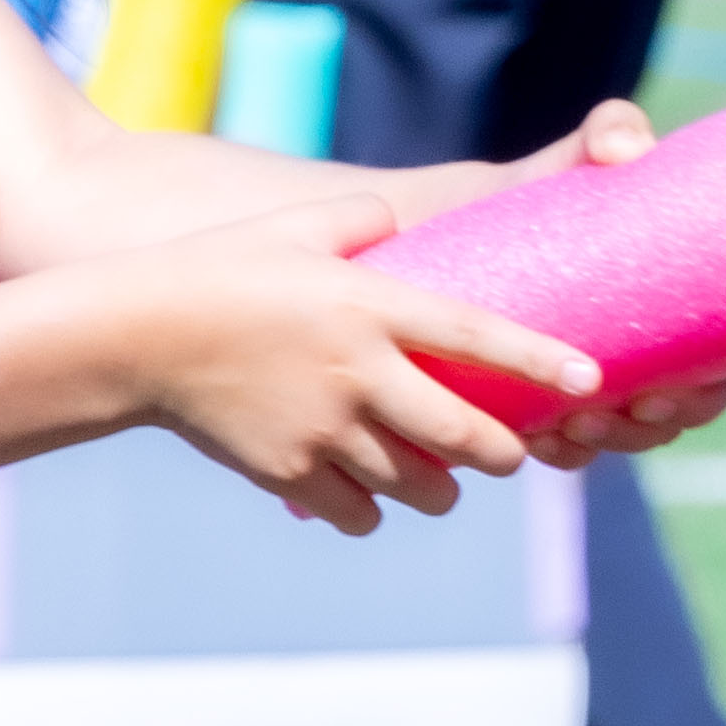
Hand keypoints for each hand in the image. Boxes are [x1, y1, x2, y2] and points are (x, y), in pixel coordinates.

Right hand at [118, 181, 606, 538]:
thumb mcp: (293, 225)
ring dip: (440, 488)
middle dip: (500, 453)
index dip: (539, 361)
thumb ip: (359, 219)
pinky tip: (366, 491)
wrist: (135, 334)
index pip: (475, 336)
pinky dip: (372, 508)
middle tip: (509, 452)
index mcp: (369, 305)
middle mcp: (357, 372)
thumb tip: (399, 215)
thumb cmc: (220, 268)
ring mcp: (324, 428)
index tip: (590, 379)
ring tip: (440, 479)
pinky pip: (359, 510)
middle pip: (463, 435)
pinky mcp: (290, 469)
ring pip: (418, 484)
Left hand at [379, 102, 725, 463]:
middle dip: (687, 411)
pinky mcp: (549, 411)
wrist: (433, 237)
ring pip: (640, 433)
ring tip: (584, 423)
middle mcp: (654, 353)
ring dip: (625, 439)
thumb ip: (606, 133)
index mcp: (681, 304)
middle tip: (651, 402)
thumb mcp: (569, 162)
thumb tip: (625, 152)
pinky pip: (570, 448)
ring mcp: (605, 387)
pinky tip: (545, 439)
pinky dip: (566, 450)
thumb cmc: (526, 199)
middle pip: (701, 400)